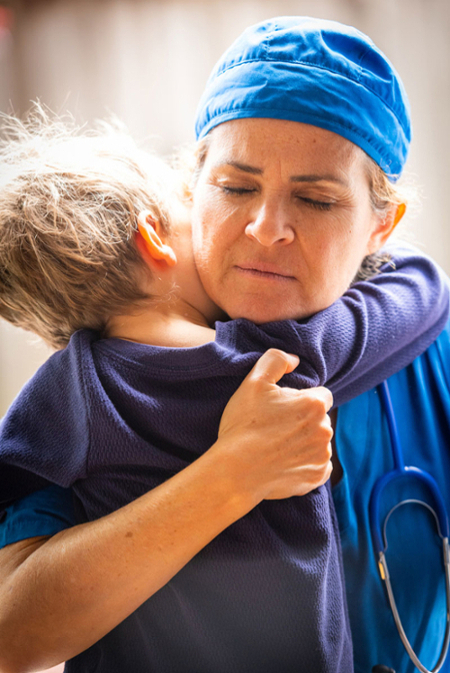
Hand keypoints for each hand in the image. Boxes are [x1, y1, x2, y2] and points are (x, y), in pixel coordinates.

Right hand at [217, 349, 332, 501]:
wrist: (235, 472)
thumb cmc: (243, 425)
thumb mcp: (253, 382)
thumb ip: (276, 360)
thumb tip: (295, 360)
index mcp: (314, 404)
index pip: (321, 395)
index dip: (301, 399)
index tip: (282, 409)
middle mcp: (325, 430)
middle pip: (320, 419)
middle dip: (304, 420)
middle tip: (276, 427)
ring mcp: (322, 456)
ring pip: (318, 442)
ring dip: (305, 442)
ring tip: (277, 446)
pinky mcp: (317, 477)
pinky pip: (318, 465)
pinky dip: (305, 463)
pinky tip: (283, 463)